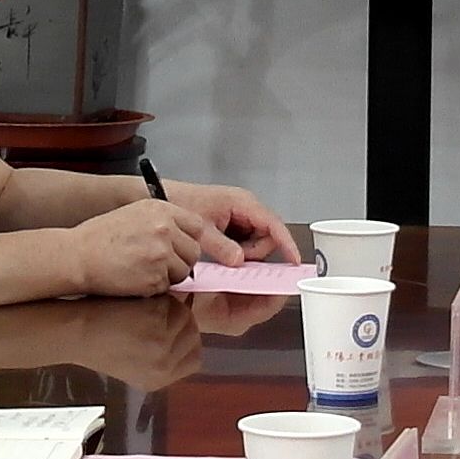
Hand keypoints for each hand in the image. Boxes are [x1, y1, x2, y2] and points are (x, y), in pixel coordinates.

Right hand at [64, 199, 214, 297]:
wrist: (78, 256)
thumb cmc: (100, 237)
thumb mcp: (134, 214)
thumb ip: (162, 222)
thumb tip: (183, 237)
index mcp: (161, 210)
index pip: (197, 226)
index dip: (189, 239)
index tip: (180, 246)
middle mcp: (164, 230)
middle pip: (194, 252)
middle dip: (181, 260)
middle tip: (160, 263)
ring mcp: (161, 255)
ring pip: (183, 272)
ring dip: (168, 276)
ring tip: (144, 270)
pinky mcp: (154, 278)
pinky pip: (166, 287)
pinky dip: (154, 287)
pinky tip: (136, 278)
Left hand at [170, 183, 302, 263]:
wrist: (165, 197)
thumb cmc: (182, 203)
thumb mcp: (201, 230)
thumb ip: (221, 247)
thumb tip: (240, 261)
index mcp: (243, 203)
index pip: (274, 224)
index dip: (286, 243)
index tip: (294, 261)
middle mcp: (246, 207)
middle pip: (268, 237)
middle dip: (255, 252)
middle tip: (233, 257)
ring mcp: (241, 216)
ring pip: (258, 241)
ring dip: (245, 253)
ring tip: (222, 251)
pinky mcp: (235, 224)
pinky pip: (247, 242)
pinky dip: (238, 250)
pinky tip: (221, 249)